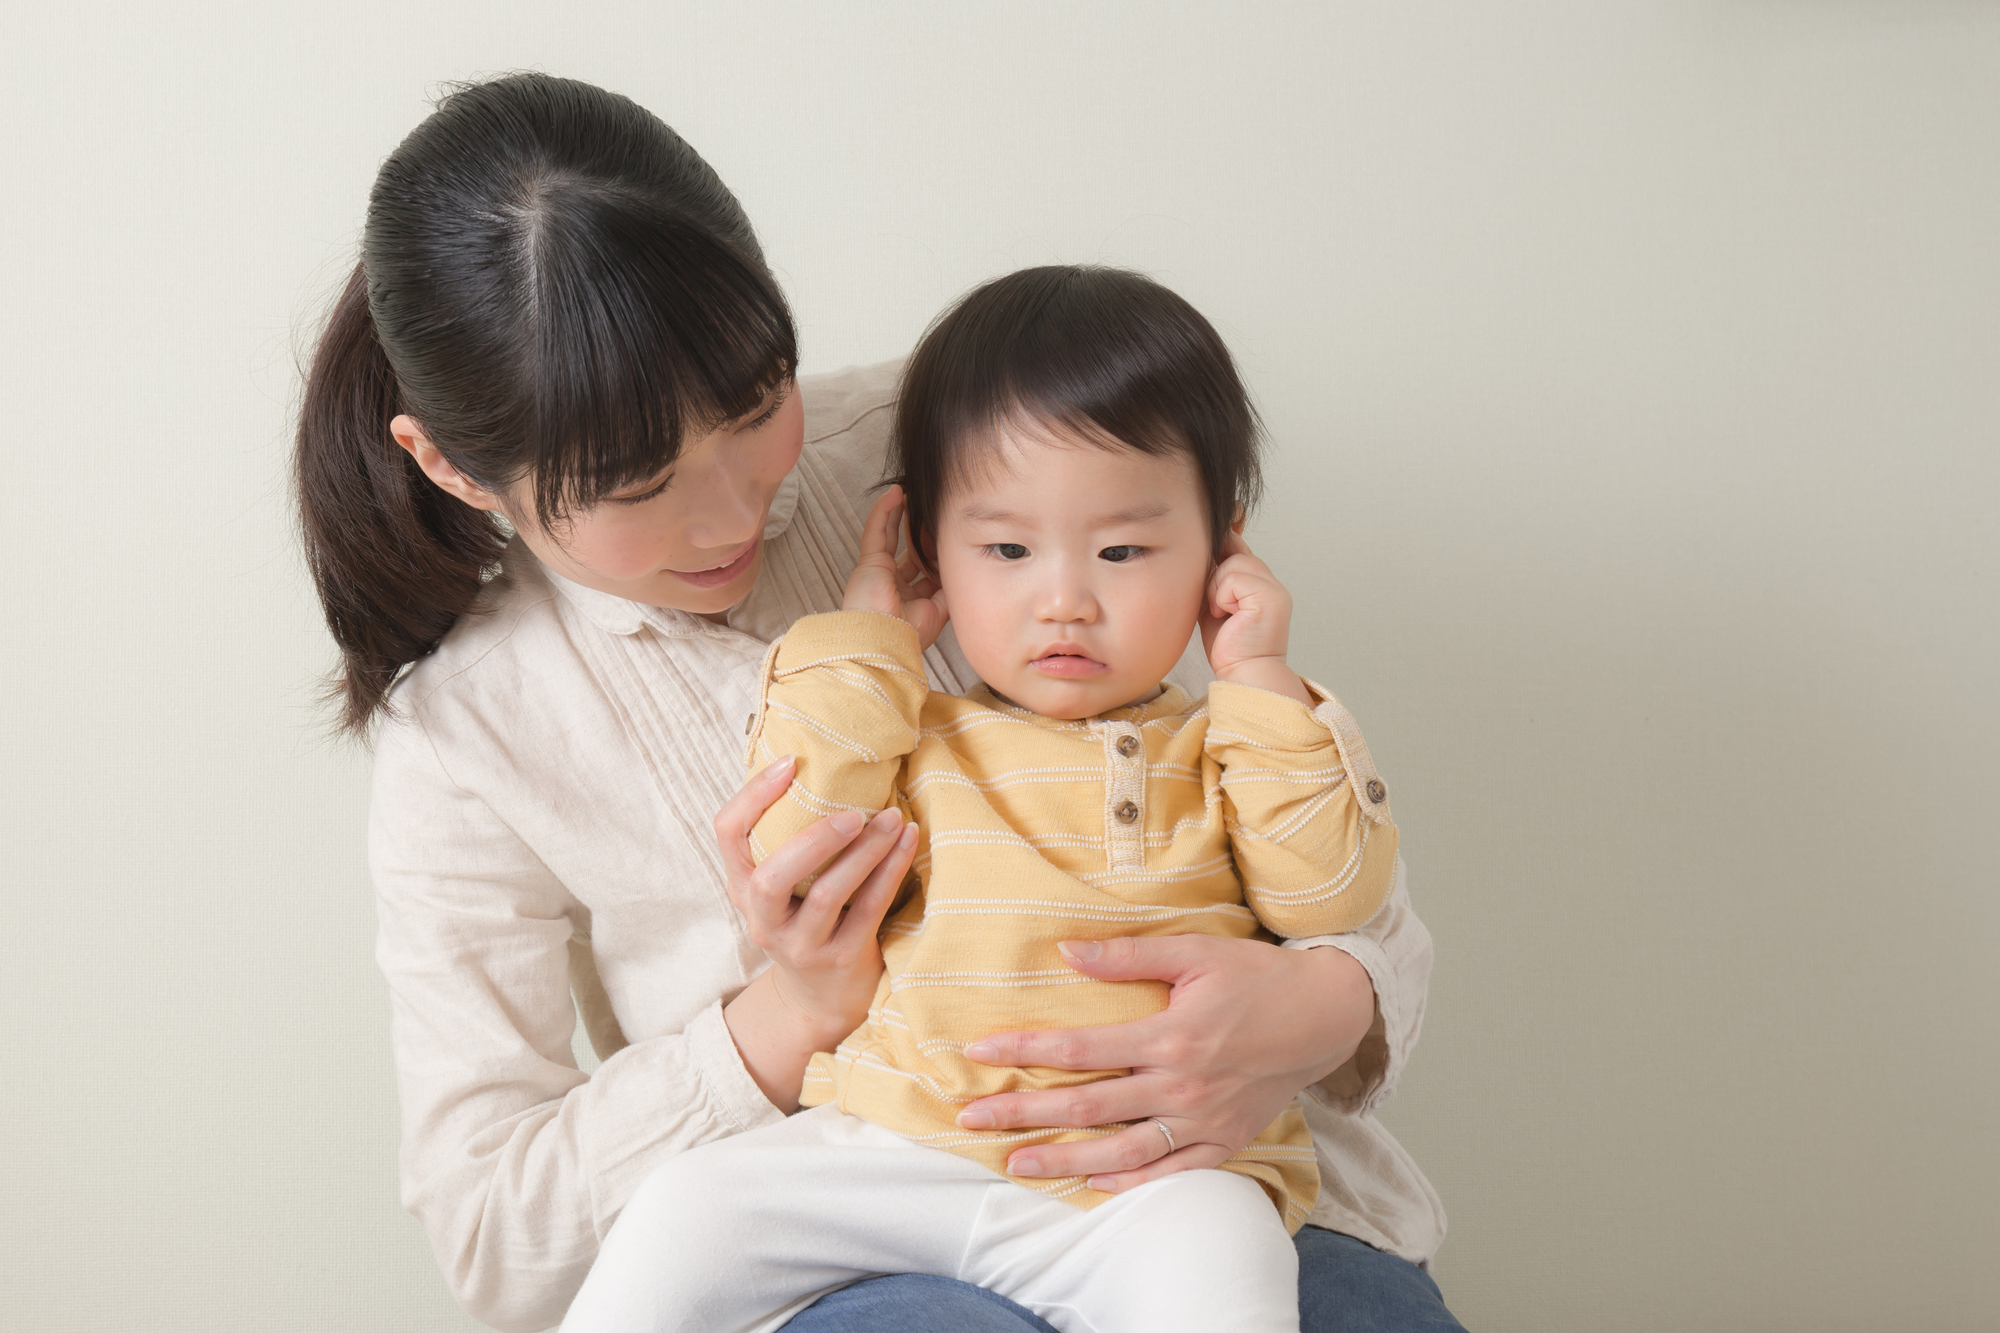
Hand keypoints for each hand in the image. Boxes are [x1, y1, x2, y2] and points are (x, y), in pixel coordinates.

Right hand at [717, 755, 918, 1108]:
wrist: (820, 998)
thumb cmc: (805, 919)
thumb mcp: (780, 886)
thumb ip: (785, 838)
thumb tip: (814, 759)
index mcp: (741, 887)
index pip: (727, 834)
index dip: (753, 796)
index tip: (790, 763)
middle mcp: (763, 919)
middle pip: (770, 878)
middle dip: (813, 841)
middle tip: (853, 812)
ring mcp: (801, 944)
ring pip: (828, 896)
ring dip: (865, 852)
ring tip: (894, 818)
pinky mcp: (841, 959)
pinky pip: (869, 910)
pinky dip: (891, 871)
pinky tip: (908, 840)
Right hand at [845, 486, 948, 648]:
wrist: (882, 643)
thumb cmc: (907, 635)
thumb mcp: (939, 612)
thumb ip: (949, 590)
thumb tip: (963, 570)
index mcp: (910, 599)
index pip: (925, 568)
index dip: (936, 551)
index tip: (949, 534)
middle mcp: (894, 585)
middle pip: (909, 549)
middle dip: (921, 531)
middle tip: (934, 511)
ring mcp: (879, 572)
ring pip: (891, 535)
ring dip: (901, 514)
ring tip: (912, 493)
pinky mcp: (868, 563)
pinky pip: (876, 531)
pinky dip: (885, 511)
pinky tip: (896, 494)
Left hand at [954, 935, 1374, 1191]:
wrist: (1326, 1016)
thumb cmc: (1258, 977)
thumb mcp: (1196, 952)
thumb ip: (1129, 955)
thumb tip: (1066, 950)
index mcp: (1170, 1036)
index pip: (1080, 1050)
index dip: (1024, 1051)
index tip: (978, 1051)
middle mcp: (1182, 1086)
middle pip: (1088, 1107)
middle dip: (1024, 1114)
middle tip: (972, 1119)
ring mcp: (1204, 1120)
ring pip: (1122, 1151)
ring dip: (1065, 1159)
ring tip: (1017, 1164)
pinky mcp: (1224, 1141)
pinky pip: (1171, 1170)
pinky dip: (1130, 1181)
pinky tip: (1092, 1181)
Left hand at [1199, 532, 1310, 704]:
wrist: (1243, 673)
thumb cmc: (1228, 645)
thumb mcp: (1216, 603)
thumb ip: (1215, 578)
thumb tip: (1202, 551)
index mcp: (1260, 582)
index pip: (1238, 546)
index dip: (1219, 549)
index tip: (1207, 568)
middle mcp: (1271, 582)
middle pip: (1234, 550)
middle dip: (1215, 576)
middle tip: (1216, 606)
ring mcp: (1274, 588)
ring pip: (1233, 563)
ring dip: (1217, 588)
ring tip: (1222, 612)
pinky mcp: (1270, 597)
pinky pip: (1233, 579)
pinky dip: (1222, 597)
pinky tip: (1227, 616)